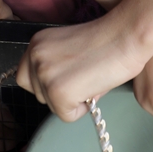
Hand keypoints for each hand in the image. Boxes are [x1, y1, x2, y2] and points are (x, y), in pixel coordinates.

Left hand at [16, 12, 146, 122]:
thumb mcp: (69, 49)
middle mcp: (35, 56)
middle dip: (60, 94)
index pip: (26, 77)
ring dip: (72, 101)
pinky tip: (95, 88)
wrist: (126, 35)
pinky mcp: (58, 92)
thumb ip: (56, 66)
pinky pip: (67, 116)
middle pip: (38, 94)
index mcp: (37, 43)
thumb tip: (58, 92)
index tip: (66, 80)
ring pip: (52, 106)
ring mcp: (45, 74)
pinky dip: (83, 109)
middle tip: (84, 80)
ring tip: (91, 80)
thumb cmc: (109, 41)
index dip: (47, 84)